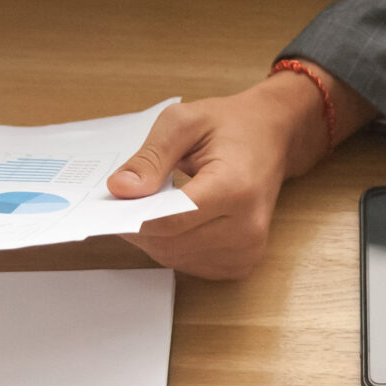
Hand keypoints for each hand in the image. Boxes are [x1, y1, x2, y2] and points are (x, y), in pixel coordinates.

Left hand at [104, 61, 371, 279]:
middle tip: (128, 200)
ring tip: (155, 205)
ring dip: (154, 238)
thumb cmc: (230, 126)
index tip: (113, 201)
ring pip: (176, 258)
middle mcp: (247, 227)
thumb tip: (120, 189)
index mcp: (235, 188)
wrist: (272, 137)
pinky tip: (175, 221)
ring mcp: (248, 249)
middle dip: (140, 226)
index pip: (170, 221)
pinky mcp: (243, 262)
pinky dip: (173, 246)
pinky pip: (191, 264)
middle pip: (170, 244)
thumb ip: (151, 157)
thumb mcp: (185, 122)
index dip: (134, 215)